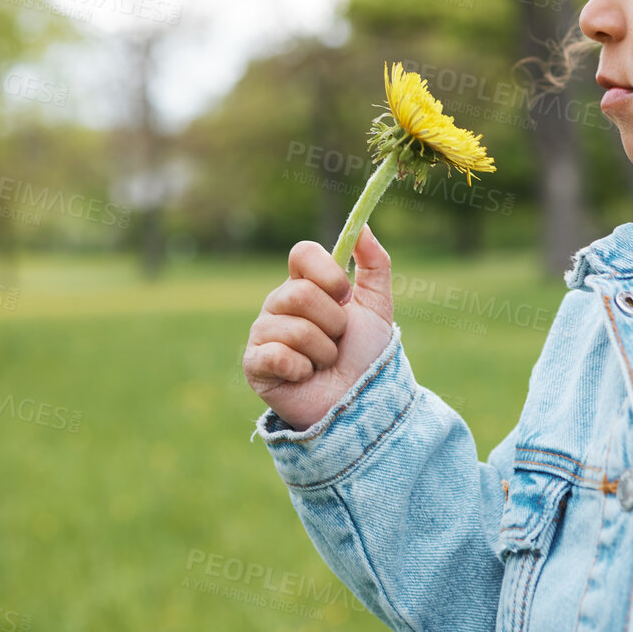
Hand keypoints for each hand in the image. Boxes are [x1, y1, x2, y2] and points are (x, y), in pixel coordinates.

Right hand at [244, 224, 394, 430]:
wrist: (360, 404)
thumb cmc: (367, 357)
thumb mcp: (377, 307)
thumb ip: (375, 265)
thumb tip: (364, 227)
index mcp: (305, 286)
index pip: (302, 253)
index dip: (327, 272)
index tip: (345, 296)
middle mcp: (279, 305)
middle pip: (301, 293)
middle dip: (333, 323)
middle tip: (337, 341)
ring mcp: (263, 334)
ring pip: (295, 327)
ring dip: (323, 351)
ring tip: (323, 364)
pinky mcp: (255, 364)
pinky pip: (276, 354)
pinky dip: (301, 369)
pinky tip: (304, 377)